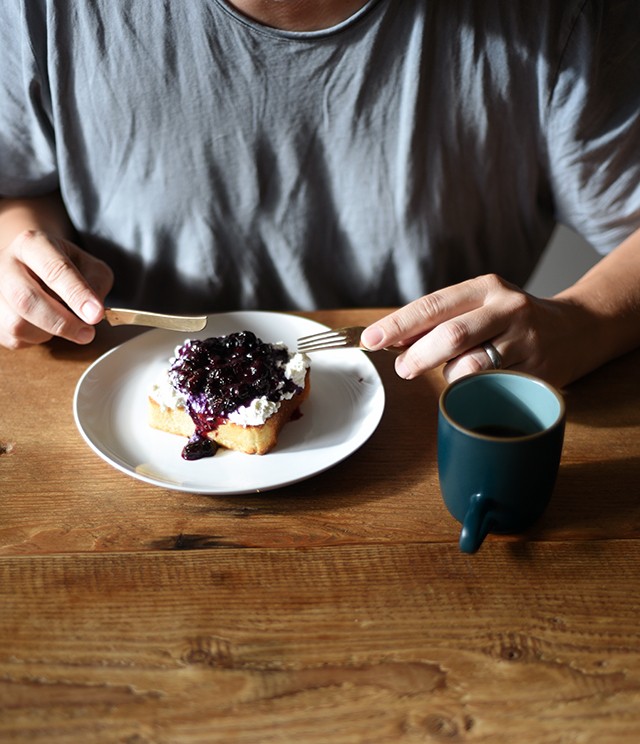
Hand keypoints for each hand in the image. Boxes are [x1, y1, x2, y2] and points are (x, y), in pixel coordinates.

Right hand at [0, 229, 113, 348]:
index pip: (55, 269)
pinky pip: (14, 338)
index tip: (96, 314)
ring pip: (17, 323)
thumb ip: (95, 284)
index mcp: (33, 244)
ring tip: (65, 324)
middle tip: (87, 333)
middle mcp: (6, 263)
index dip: (77, 295)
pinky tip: (46, 326)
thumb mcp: (90, 266)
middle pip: (26, 299)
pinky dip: (37, 339)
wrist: (33, 269)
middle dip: (61, 322)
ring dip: (49, 332)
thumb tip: (92, 312)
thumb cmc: (65, 269)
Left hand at [361, 274, 584, 386]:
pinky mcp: (537, 371)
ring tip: (450, 371)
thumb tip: (392, 341)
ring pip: (470, 366)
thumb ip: (440, 320)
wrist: (576, 330)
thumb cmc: (511, 320)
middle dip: (417, 356)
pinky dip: (471, 389)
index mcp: (485, 288)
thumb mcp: (479, 306)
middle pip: (450, 336)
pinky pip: (490, 387)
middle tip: (403, 368)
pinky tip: (475, 382)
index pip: (433, 306)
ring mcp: (525, 341)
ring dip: (448, 375)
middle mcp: (507, 309)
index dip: (398, 324)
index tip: (371, 340)